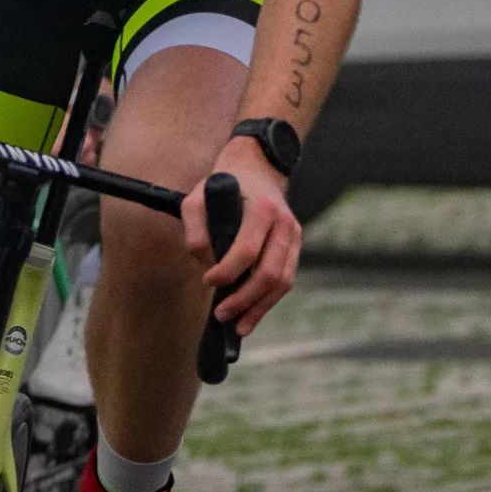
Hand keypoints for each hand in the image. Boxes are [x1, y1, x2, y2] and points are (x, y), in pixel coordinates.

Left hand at [182, 137, 300, 335]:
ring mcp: (294, 233)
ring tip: (238, 325)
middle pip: (268, 272)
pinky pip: (286, 278)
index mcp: (261, 208)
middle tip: (221, 314)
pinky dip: (270, 300)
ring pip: (282, 281)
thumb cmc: (223, 184)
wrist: (256, 167)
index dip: (227, 272)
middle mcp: (283, 221)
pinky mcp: (296, 244)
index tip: (207, 281)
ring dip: (260, 308)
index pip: (247, 250)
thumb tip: (205, 264)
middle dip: (244, 299)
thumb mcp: (197, 196)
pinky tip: (252, 313)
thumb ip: (194, 229)